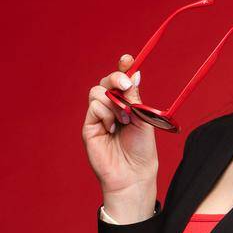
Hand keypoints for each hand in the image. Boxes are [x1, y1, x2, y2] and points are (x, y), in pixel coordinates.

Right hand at [83, 53, 158, 197]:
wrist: (134, 173)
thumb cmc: (142, 149)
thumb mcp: (143, 118)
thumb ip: (135, 97)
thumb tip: (134, 74)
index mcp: (127, 104)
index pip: (122, 81)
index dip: (123, 68)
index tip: (128, 59)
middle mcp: (111, 108)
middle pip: (106, 81)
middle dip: (116, 78)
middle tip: (126, 85)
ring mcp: (99, 116)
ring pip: (97, 92)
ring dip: (114, 103)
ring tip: (124, 120)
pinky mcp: (89, 125)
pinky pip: (94, 106)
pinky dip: (106, 114)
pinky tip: (112, 128)